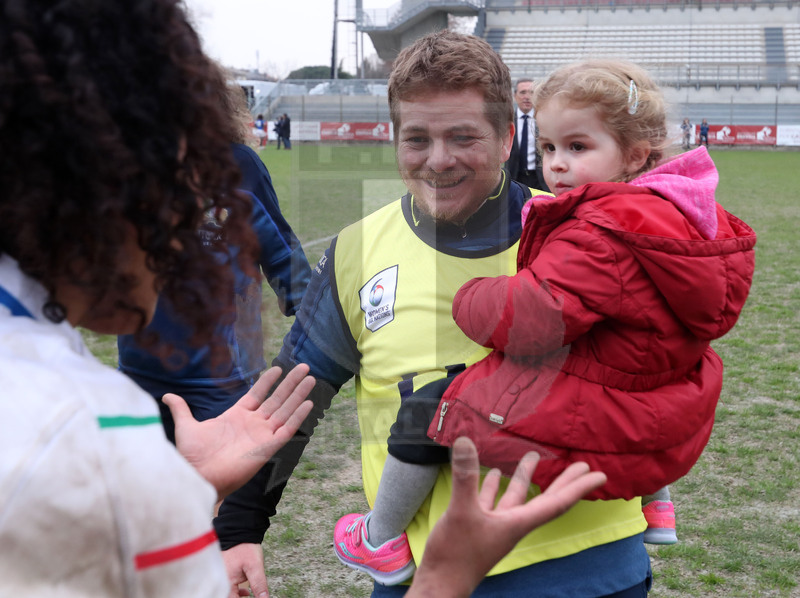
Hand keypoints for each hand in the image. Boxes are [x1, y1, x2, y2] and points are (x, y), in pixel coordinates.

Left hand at [164, 364, 314, 498]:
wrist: (198, 476)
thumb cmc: (192, 456)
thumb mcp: (186, 426)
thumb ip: (181, 409)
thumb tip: (167, 395)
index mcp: (236, 417)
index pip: (258, 395)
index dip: (268, 381)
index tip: (278, 367)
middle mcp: (253, 425)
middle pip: (277, 399)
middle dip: (291, 383)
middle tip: (304, 366)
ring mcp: (262, 435)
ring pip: (286, 410)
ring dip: (299, 394)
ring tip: (312, 378)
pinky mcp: (269, 447)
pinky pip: (288, 429)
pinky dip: (298, 416)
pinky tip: (308, 402)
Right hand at [223, 543, 268, 597]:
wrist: (239, 532)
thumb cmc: (245, 547)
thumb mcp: (255, 567)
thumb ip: (259, 584)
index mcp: (226, 581)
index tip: (252, 597)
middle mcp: (221, 580)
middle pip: (229, 596)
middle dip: (239, 597)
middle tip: (250, 594)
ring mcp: (222, 576)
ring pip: (229, 593)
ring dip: (238, 596)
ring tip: (249, 595)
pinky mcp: (224, 573)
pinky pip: (228, 587)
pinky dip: (237, 591)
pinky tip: (246, 591)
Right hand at [408, 437, 606, 596]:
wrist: (440, 583)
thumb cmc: (456, 554)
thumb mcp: (461, 511)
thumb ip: (466, 477)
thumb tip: (466, 441)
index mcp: (518, 523)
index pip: (556, 502)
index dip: (578, 488)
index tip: (600, 476)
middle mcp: (512, 523)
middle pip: (545, 499)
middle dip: (563, 482)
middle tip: (582, 464)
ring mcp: (495, 525)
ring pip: (516, 497)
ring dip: (525, 477)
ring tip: (532, 456)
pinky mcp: (478, 526)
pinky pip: (492, 501)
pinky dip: (495, 486)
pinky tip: (494, 473)